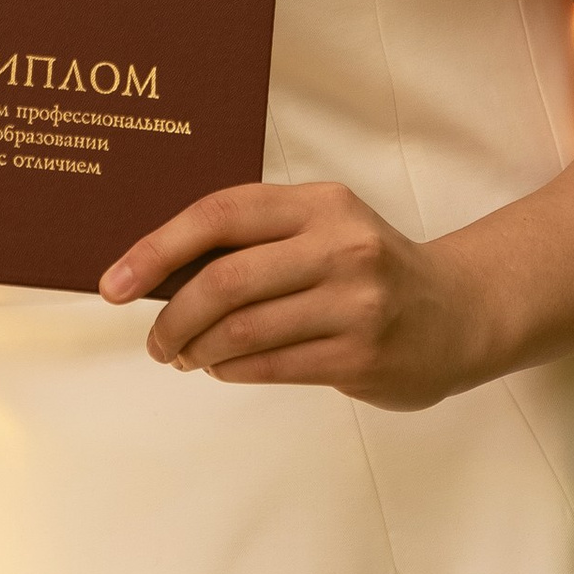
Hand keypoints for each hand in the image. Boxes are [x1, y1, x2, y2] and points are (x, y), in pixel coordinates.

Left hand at [99, 180, 498, 411]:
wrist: (461, 313)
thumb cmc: (369, 269)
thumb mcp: (324, 230)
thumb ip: (258, 241)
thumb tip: (158, 271)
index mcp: (321, 203)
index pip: (221, 213)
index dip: (157, 247)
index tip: (112, 282)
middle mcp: (341, 246)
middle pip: (225, 280)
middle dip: (172, 316)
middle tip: (154, 340)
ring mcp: (355, 303)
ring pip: (243, 330)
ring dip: (197, 349)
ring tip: (184, 355)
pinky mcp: (363, 355)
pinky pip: (271, 366)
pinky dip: (231, 370)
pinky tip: (221, 368)